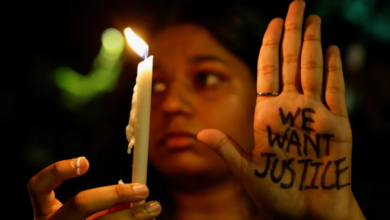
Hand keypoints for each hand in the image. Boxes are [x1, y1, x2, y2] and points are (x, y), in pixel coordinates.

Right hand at [28, 157, 160, 219]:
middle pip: (80, 203)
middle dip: (115, 193)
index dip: (58, 170)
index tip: (86, 161)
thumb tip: (134, 195)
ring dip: (132, 216)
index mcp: (45, 214)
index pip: (38, 186)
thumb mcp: (83, 218)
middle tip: (143, 189)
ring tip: (154, 208)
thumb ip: (102, 204)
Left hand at [198, 1, 364, 218]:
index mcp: (268, 114)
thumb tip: (199, 135)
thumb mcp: (247, 171)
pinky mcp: (338, 125)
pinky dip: (335, 70)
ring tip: (313, 18)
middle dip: (293, 31)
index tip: (272, 21)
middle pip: (292, 61)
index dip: (270, 45)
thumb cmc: (278, 196)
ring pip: (314, 69)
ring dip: (313, 42)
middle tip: (296, 4)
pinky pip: (336, 91)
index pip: (269, 70)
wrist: (308, 215)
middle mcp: (292, 108)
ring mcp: (315, 114)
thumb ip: (227, 150)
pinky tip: (332, 48)